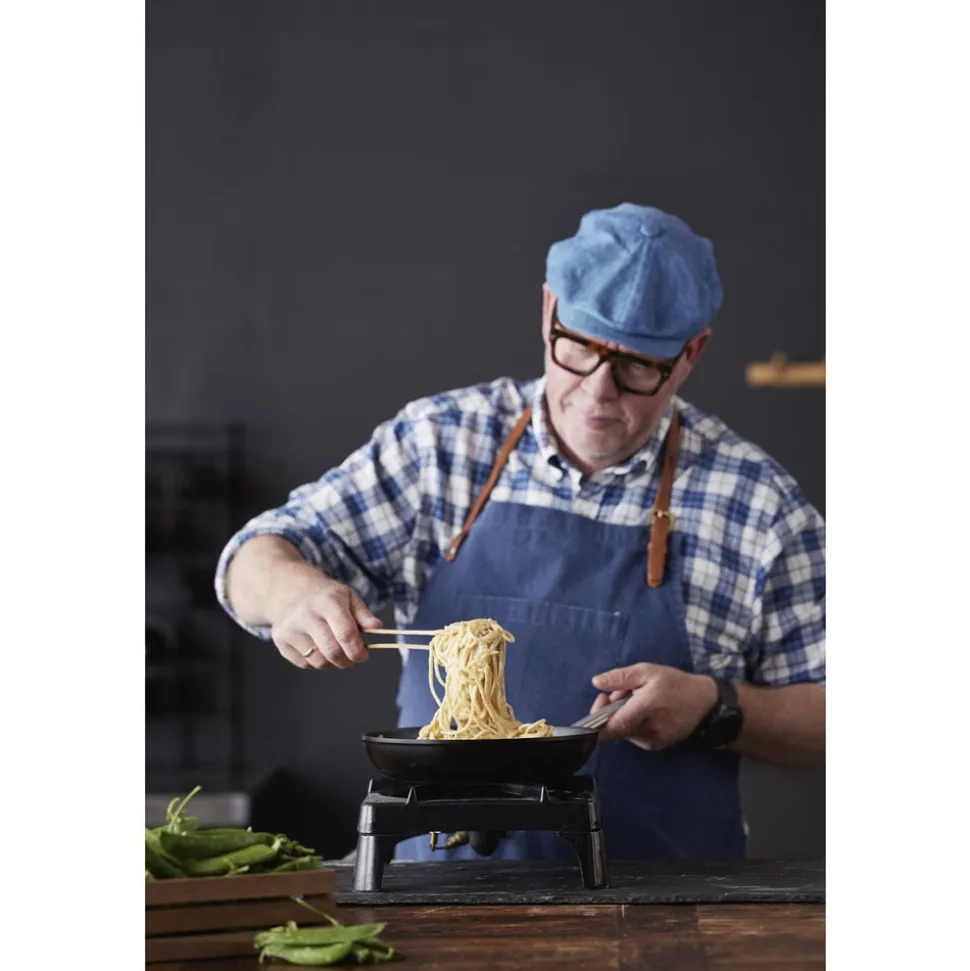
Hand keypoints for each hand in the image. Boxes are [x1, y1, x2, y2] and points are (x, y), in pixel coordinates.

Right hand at [266, 562, 381, 669]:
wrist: (288, 588)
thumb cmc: (324, 595)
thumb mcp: (347, 596)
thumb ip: (363, 614)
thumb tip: (378, 628)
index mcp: (327, 601)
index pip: (346, 634)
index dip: (358, 650)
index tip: (364, 655)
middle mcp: (306, 615)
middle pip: (333, 652)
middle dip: (348, 660)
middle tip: (352, 657)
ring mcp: (290, 629)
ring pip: (319, 661)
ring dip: (333, 663)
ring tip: (337, 651)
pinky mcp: (280, 640)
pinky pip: (305, 663)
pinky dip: (316, 662)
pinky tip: (319, 648)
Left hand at [589, 663, 717, 750]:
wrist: (705, 702)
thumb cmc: (674, 683)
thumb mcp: (647, 671)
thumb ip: (620, 677)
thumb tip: (596, 683)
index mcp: (647, 707)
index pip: (615, 726)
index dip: (598, 722)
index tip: (597, 707)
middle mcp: (650, 729)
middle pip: (616, 728)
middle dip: (611, 711)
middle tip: (622, 693)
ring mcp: (654, 741)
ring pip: (625, 732)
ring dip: (623, 717)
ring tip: (637, 701)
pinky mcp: (657, 746)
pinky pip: (635, 736)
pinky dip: (633, 725)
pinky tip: (644, 712)